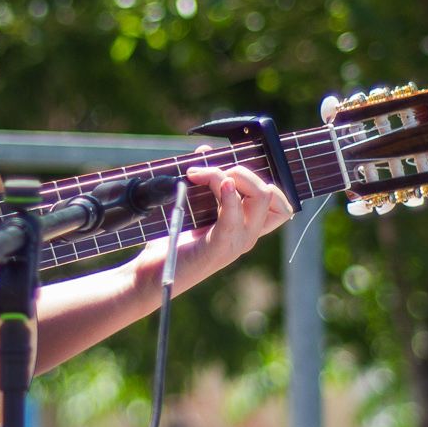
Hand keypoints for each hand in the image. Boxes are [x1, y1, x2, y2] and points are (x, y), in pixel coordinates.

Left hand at [143, 152, 295, 294]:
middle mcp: (246, 236)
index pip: (277, 201)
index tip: (228, 169)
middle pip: (270, 193)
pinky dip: (228, 195)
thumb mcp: (191, 206)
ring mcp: (235, 244)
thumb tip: (206, 150)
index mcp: (244, 227)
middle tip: (208, 172)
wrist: (149, 275)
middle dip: (243, 171)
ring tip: (199, 175)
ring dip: (231, 175)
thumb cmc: (170, 242)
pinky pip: (233, 218)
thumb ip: (204, 181)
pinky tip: (218, 182)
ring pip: (260, 198)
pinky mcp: (218, 249)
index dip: (259, 178)